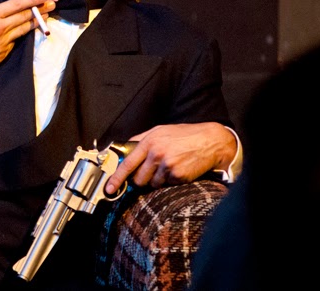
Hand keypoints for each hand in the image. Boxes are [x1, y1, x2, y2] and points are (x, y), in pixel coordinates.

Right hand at [0, 0, 54, 92]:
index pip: (16, 4)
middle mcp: (0, 27)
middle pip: (25, 16)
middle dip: (40, 9)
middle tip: (53, 4)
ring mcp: (3, 42)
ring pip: (24, 29)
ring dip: (36, 22)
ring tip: (47, 16)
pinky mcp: (3, 54)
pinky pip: (15, 42)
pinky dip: (21, 35)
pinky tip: (26, 32)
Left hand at [105, 122, 236, 192]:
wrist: (210, 141)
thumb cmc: (185, 135)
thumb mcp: (161, 130)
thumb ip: (142, 139)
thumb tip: (125, 147)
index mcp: (149, 142)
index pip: (127, 163)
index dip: (116, 178)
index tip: (109, 188)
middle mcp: (156, 154)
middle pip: (138, 179)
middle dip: (141, 179)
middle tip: (152, 171)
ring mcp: (168, 166)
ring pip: (153, 184)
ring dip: (158, 180)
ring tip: (169, 166)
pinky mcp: (179, 176)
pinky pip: (167, 185)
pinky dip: (171, 180)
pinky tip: (179, 169)